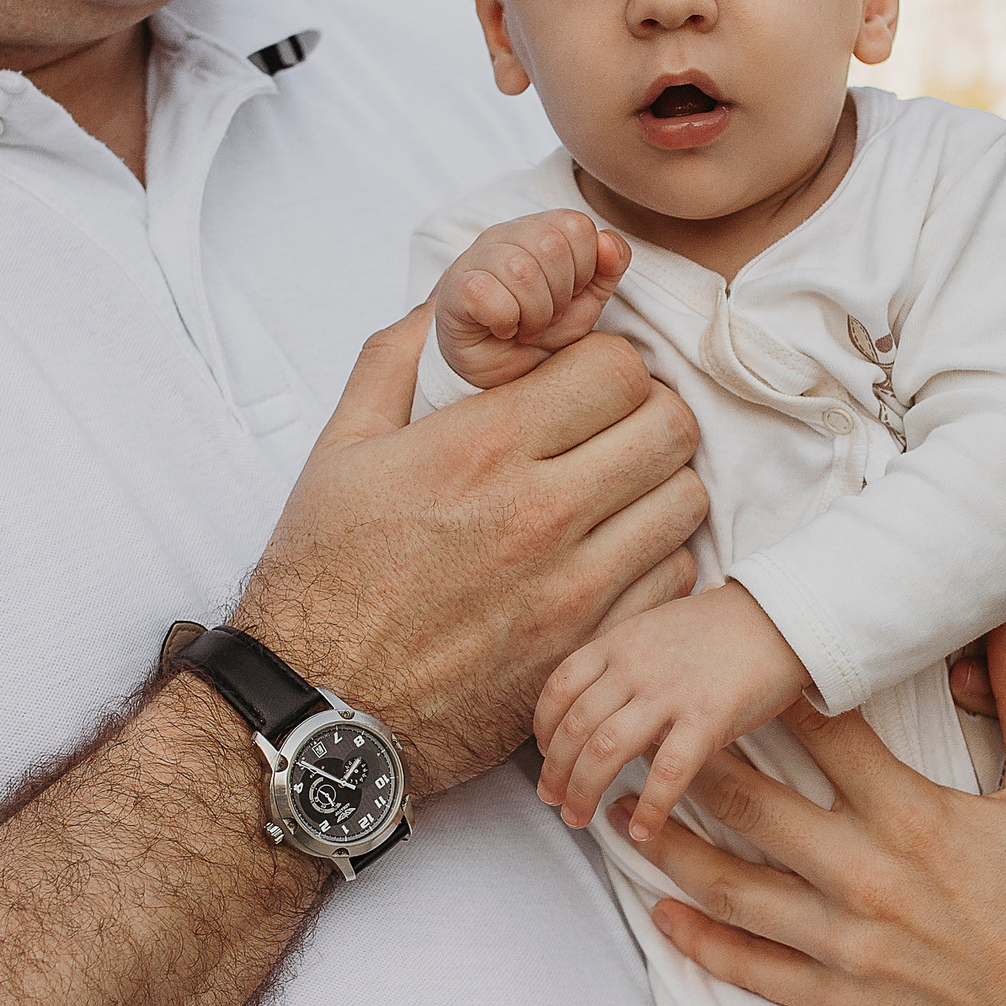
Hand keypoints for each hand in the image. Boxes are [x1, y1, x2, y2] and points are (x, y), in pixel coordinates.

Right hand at [237, 308, 705, 795]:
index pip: (617, 369)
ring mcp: (572, 589)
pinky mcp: (587, 650)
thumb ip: (398, 357)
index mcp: (481, 449)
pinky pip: (674, 581)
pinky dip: (657, 561)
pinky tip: (616, 558)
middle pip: (669, 428)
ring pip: (685, 502)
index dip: (609, 365)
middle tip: (615, 432)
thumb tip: (451, 299)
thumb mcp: (340, 448)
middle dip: (648, 415)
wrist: (319, 706)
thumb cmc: (322, 576)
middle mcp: (539, 514)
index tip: (585, 384)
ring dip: (660, 486)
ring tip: (620, 493)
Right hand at [433, 209, 629, 388]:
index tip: (569, 297)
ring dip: (534, 313)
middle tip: (546, 317)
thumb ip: (608, 268)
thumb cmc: (540, 331)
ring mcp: (475, 256)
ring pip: (521, 270)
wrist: (498, 373)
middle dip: (560, 295)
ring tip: (526, 327)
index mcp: (541, 229)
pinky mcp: (455, 287)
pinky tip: (501, 329)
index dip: (584, 269)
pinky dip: (505, 321)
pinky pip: (489, 294)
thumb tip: (607, 240)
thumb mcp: (586, 302)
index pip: (577, 226)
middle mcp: (506, 234)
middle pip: (551, 245)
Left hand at [533, 581, 807, 839]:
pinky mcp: (709, 717)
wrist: (780, 616)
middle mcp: (635, 665)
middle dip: (556, 770)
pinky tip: (642, 831)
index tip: (543, 754)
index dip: (544, 726)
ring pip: (607, 748)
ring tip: (578, 819)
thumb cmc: (719, 628)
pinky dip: (650, 806)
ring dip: (584, 790)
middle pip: (576, 725)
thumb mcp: (655, 628)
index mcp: (619, 641)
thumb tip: (595, 704)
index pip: (560, 686)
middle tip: (552, 800)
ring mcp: (670, 691)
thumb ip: (623, 660)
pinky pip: (668, 771)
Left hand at [625, 617, 1005, 1005]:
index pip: (826, 735)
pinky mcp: (838, 994)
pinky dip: (700, 939)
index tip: (735, 657)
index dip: (776, 690)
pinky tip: (661, 910)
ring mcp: (846, 941)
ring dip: (672, 844)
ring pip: (734, 887)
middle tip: (646, 724)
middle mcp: (867, 876)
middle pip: (755, 805)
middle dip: (694, 761)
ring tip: (624, 807)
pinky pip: (752, 965)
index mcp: (916, 817)